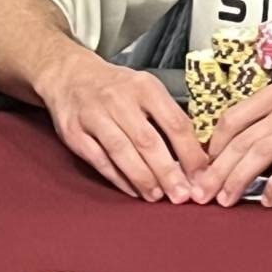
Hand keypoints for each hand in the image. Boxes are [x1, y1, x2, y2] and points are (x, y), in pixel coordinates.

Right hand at [39, 53, 208, 203]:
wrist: (70, 75)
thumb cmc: (117, 87)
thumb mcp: (146, 89)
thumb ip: (169, 117)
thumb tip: (196, 156)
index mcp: (145, 87)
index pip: (175, 122)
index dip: (190, 153)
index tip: (201, 175)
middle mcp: (119, 100)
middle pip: (148, 141)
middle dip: (168, 172)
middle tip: (182, 195)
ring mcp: (94, 115)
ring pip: (122, 152)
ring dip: (143, 178)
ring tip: (158, 197)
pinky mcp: (74, 132)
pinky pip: (99, 160)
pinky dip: (118, 178)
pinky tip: (134, 191)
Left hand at [194, 81, 271, 206]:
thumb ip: (271, 123)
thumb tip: (238, 151)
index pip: (232, 119)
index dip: (212, 147)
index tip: (203, 169)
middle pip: (242, 140)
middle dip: (217, 170)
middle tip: (203, 194)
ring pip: (261, 153)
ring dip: (238, 179)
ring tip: (227, 200)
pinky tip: (267, 201)